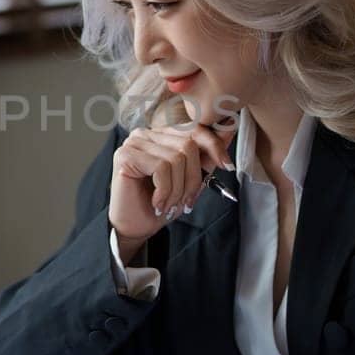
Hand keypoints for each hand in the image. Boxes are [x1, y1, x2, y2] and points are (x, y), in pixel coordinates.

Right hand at [108, 120, 235, 254]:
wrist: (135, 226)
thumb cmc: (161, 203)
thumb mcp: (191, 178)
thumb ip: (208, 155)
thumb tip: (230, 128)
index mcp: (161, 135)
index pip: (194, 129)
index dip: (214, 146)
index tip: (227, 165)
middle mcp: (146, 133)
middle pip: (188, 144)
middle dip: (193, 179)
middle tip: (187, 202)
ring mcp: (134, 142)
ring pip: (176, 158)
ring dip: (177, 190)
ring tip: (169, 205)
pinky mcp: (125, 155)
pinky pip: (161, 168)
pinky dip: (165, 191)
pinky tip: (157, 203)